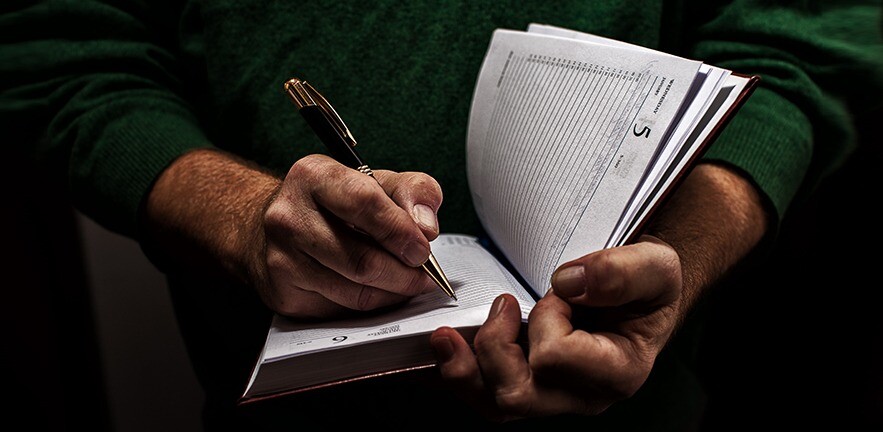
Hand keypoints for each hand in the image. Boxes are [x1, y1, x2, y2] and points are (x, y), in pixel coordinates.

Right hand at [255, 154, 443, 317]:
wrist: (277, 225)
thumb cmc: (338, 202)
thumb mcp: (378, 181)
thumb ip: (414, 191)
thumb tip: (426, 227)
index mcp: (314, 176)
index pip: (365, 204)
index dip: (401, 231)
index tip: (422, 250)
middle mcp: (289, 217)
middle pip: (363, 261)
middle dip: (404, 274)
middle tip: (423, 275)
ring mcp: (282, 259)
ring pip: (356, 293)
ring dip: (392, 294)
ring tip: (406, 283)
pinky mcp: (285, 294)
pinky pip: (342, 311)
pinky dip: (370, 305)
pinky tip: (376, 290)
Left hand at [429, 163, 767, 419]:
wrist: (639, 288)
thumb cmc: (647, 284)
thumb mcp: (655, 265)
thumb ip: (622, 272)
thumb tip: (568, 282)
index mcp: (617, 371)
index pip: (559, 358)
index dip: (548, 318)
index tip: (561, 291)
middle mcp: (582, 394)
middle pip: (518, 395)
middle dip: (495, 346)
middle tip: (505, 303)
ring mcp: (553, 393)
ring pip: (494, 403)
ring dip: (464, 367)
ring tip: (448, 334)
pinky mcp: (530, 383)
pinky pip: (486, 393)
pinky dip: (462, 369)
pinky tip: (449, 344)